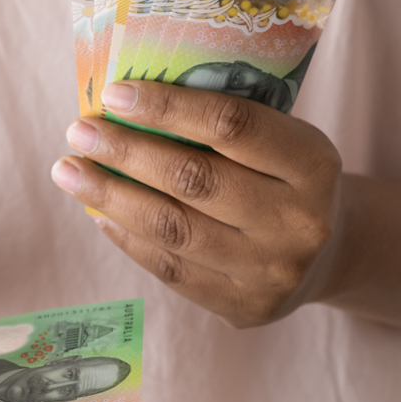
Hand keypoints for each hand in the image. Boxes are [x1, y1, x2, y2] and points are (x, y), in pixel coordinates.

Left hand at [50, 81, 345, 327]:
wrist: (331, 255)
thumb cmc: (289, 180)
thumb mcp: (284, 140)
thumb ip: (224, 126)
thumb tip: (126, 105)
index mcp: (314, 164)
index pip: (231, 126)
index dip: (168, 108)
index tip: (114, 94)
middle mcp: (298, 222)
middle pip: (194, 180)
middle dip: (126, 152)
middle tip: (78, 132)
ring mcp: (271, 272)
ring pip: (173, 230)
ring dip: (110, 196)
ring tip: (69, 171)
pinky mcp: (244, 308)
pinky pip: (171, 269)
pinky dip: (128, 236)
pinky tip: (98, 211)